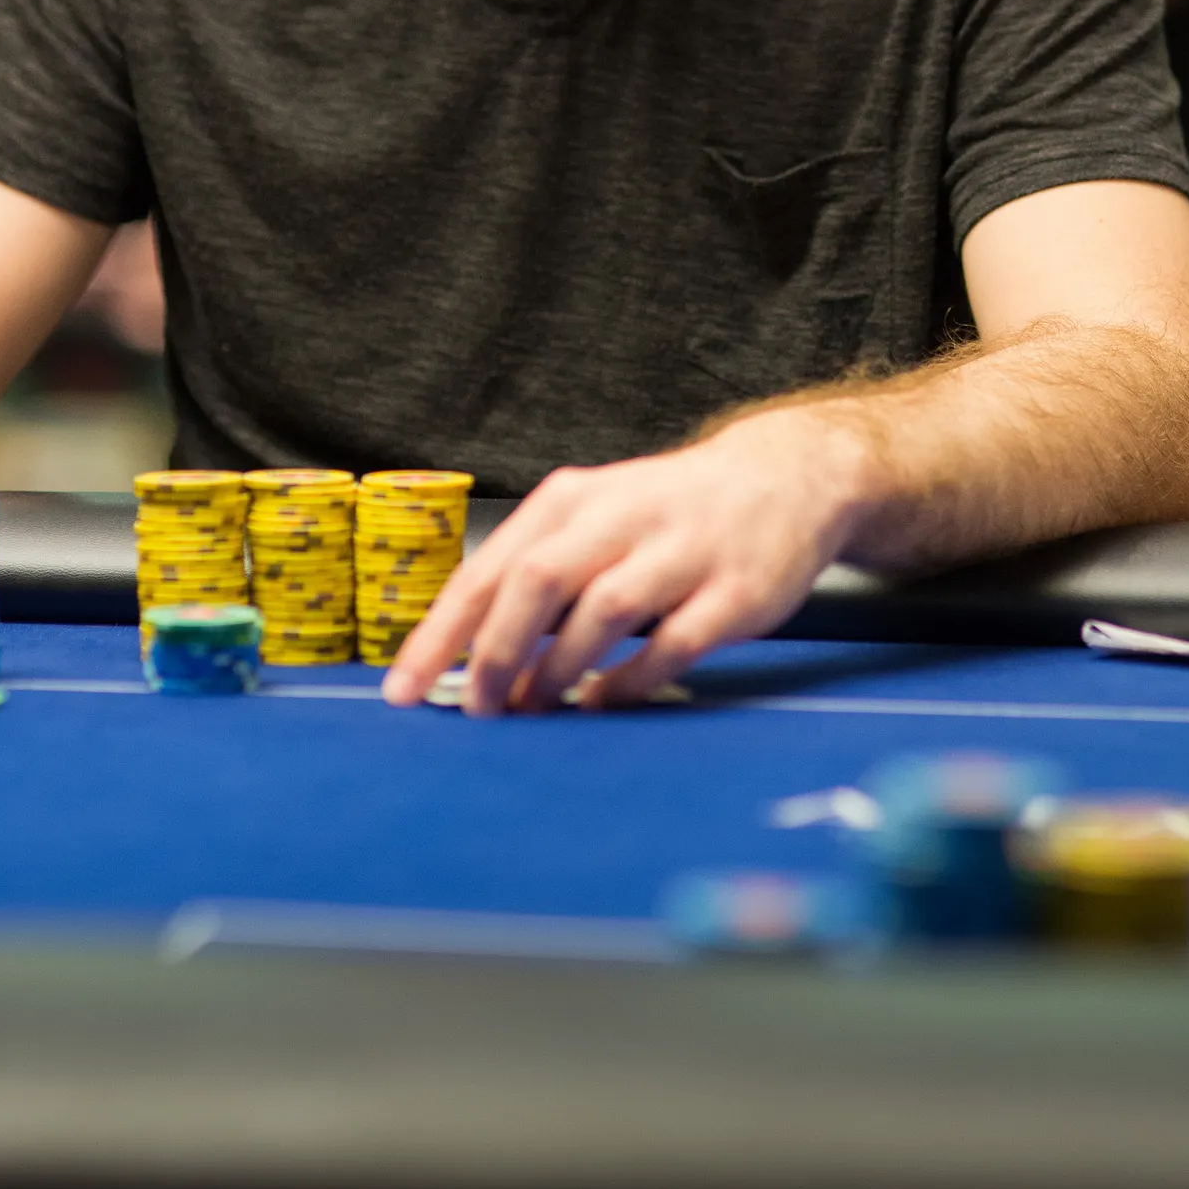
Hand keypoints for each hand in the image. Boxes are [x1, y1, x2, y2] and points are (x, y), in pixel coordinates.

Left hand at [382, 412, 860, 715]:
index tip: (402, 691)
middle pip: (537, 583)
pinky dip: (629, 681)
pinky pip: (672, 643)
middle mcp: (622, 516)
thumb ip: (537, 571)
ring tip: (535, 711)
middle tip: (478, 712)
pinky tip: (602, 704)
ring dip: (558, 671)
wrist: (785, 476)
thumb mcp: (594, 516)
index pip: (489, 569)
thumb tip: (465, 652)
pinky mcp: (735, 590)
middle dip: (496, 656)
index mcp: (574, 499)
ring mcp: (683, 551)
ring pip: (602, 612)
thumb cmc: (667, 512)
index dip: (441, 634)